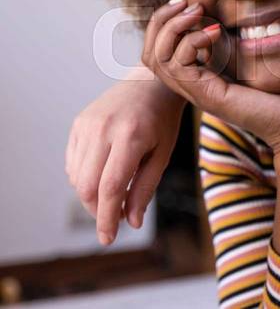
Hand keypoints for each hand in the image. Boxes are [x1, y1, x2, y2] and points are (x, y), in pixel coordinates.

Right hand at [66, 68, 185, 244]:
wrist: (151, 83)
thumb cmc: (163, 120)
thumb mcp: (163, 154)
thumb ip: (146, 188)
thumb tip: (133, 222)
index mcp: (130, 137)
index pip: (110, 187)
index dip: (108, 218)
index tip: (108, 239)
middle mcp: (103, 130)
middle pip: (87, 186)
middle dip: (98, 210)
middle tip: (115, 218)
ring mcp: (87, 125)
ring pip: (76, 177)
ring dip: (91, 195)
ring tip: (114, 192)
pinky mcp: (78, 124)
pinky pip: (73, 163)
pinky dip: (83, 178)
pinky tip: (102, 174)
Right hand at [141, 0, 279, 155]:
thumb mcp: (252, 55)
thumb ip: (233, 40)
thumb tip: (221, 13)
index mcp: (200, 76)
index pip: (159, 48)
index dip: (166, 19)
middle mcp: (193, 87)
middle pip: (149, 52)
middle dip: (162, 19)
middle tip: (186, 0)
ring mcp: (198, 93)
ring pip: (156, 59)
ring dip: (173, 27)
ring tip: (198, 12)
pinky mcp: (209, 97)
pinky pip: (178, 67)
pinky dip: (191, 43)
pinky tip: (215, 32)